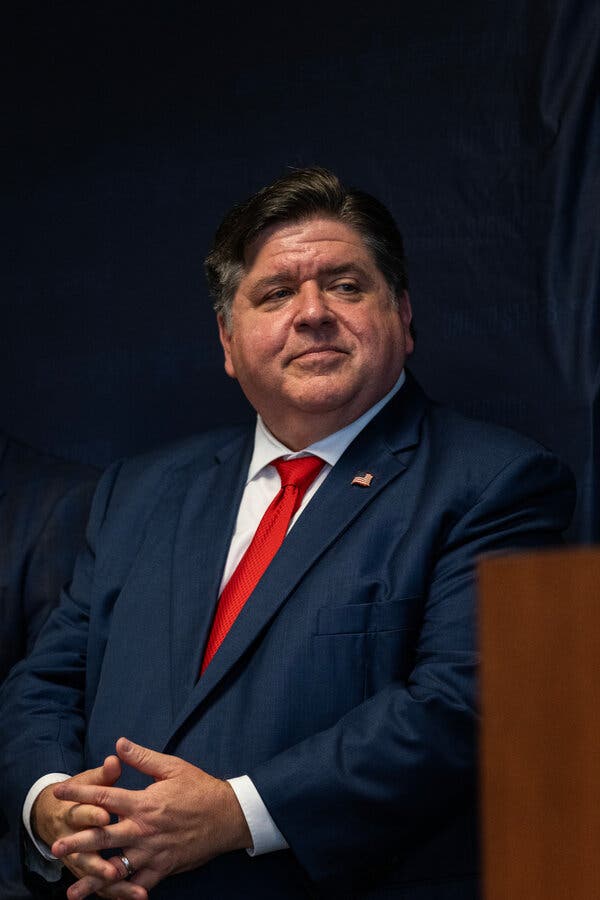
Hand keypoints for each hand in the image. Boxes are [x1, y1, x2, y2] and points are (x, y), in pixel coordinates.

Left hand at [51, 737, 251, 898]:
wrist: (227, 816)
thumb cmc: (199, 788)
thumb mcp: (172, 767)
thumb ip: (142, 757)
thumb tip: (118, 743)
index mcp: (144, 802)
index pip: (104, 796)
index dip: (79, 793)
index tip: (59, 793)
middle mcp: (144, 829)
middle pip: (103, 836)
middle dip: (77, 842)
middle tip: (55, 847)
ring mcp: (153, 852)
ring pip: (117, 868)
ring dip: (94, 879)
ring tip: (73, 890)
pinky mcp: (164, 868)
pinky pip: (140, 884)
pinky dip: (125, 893)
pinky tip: (110, 899)